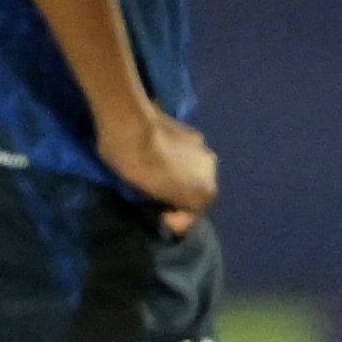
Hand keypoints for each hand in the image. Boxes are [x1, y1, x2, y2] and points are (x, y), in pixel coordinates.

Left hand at [97, 105, 217, 234]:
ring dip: (180, 177)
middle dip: (179, 197)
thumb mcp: (143, 195)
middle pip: (196, 194)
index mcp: (204, 193)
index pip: (189, 219)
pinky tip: (159, 154)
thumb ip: (163, 204)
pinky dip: (178, 160)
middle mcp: (212, 173)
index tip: (153, 212)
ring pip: (194, 173)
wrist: (129, 122)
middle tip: (155, 194)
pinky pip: (188, 156)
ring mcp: (204, 150)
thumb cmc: (135, 164)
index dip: (171, 219)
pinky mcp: (193, 133)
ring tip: (157, 172)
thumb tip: (164, 204)